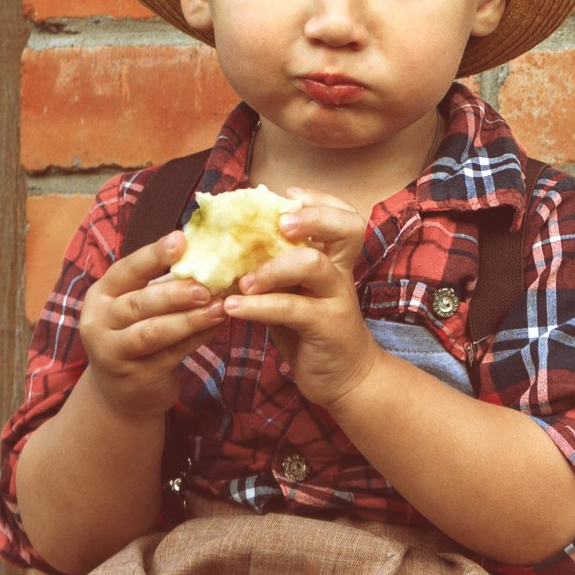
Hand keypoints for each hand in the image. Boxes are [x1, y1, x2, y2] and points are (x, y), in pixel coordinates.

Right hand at [77, 230, 228, 420]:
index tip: (181, 239)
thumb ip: (163, 282)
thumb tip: (206, 252)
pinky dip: (196, 339)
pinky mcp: (136, 377)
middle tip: (206, 286)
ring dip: (188, 320)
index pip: (126, 270)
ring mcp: (114, 353)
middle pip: (138, 303)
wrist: (121, 392)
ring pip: (153, 333)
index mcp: (101, 296)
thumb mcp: (138, 306)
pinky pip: (170, 354)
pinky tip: (217, 326)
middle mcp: (100, 323)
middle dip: (174, 293)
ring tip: (218, 308)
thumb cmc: (136, 334)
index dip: (152, 255)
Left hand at [221, 190, 378, 409]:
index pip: (343, 216)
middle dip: (312, 217)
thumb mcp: (294, 293)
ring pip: (314, 266)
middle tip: (278, 224)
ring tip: (242, 280)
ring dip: (273, 267)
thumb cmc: (310, 331)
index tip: (287, 195)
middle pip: (346, 229)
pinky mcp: (327, 328)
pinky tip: (232, 309)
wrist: (344, 379)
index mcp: (334, 260)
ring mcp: (337, 300)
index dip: (320, 200)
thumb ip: (274, 268)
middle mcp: (340, 274)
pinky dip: (259, 307)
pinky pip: (293, 309)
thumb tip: (227, 244)